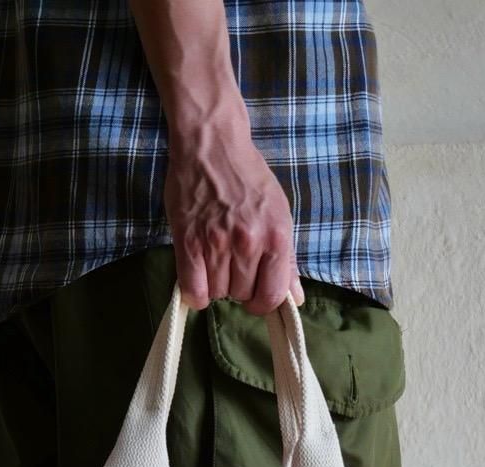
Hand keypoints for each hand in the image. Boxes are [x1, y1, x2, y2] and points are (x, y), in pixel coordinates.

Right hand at [163, 124, 304, 315]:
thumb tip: (295, 298)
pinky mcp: (188, 241)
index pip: (271, 296)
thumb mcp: (279, 213)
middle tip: (232, 267)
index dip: (263, 303)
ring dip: (216, 285)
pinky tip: (198, 281)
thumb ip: (286, 259)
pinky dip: (195, 293)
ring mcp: (217, 243)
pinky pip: (192, 289)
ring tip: (215, 263)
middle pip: (242, 296)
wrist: (212, 144)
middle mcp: (248, 243)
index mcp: (275, 237)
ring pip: (218, 294)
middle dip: (238, 288)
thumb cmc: (247, 177)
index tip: (255, 295)